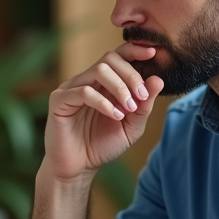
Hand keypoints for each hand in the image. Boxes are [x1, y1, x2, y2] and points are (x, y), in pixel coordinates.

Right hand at [45, 44, 164, 181]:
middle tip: (142, 96)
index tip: (153, 54)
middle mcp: (86, 80)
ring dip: (120, 87)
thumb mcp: (131, 126)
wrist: (78, 168)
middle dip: (131, 75)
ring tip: (128, 109)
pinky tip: (115, 116)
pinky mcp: (60, 101)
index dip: (135, 50)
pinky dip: (103, 102)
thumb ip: (144, 105)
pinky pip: (83, 91)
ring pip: (98, 71)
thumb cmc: (102, 145)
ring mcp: (71, 88)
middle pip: (109, 59)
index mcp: (103, 83)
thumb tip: (158, 80)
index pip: (118, 56)